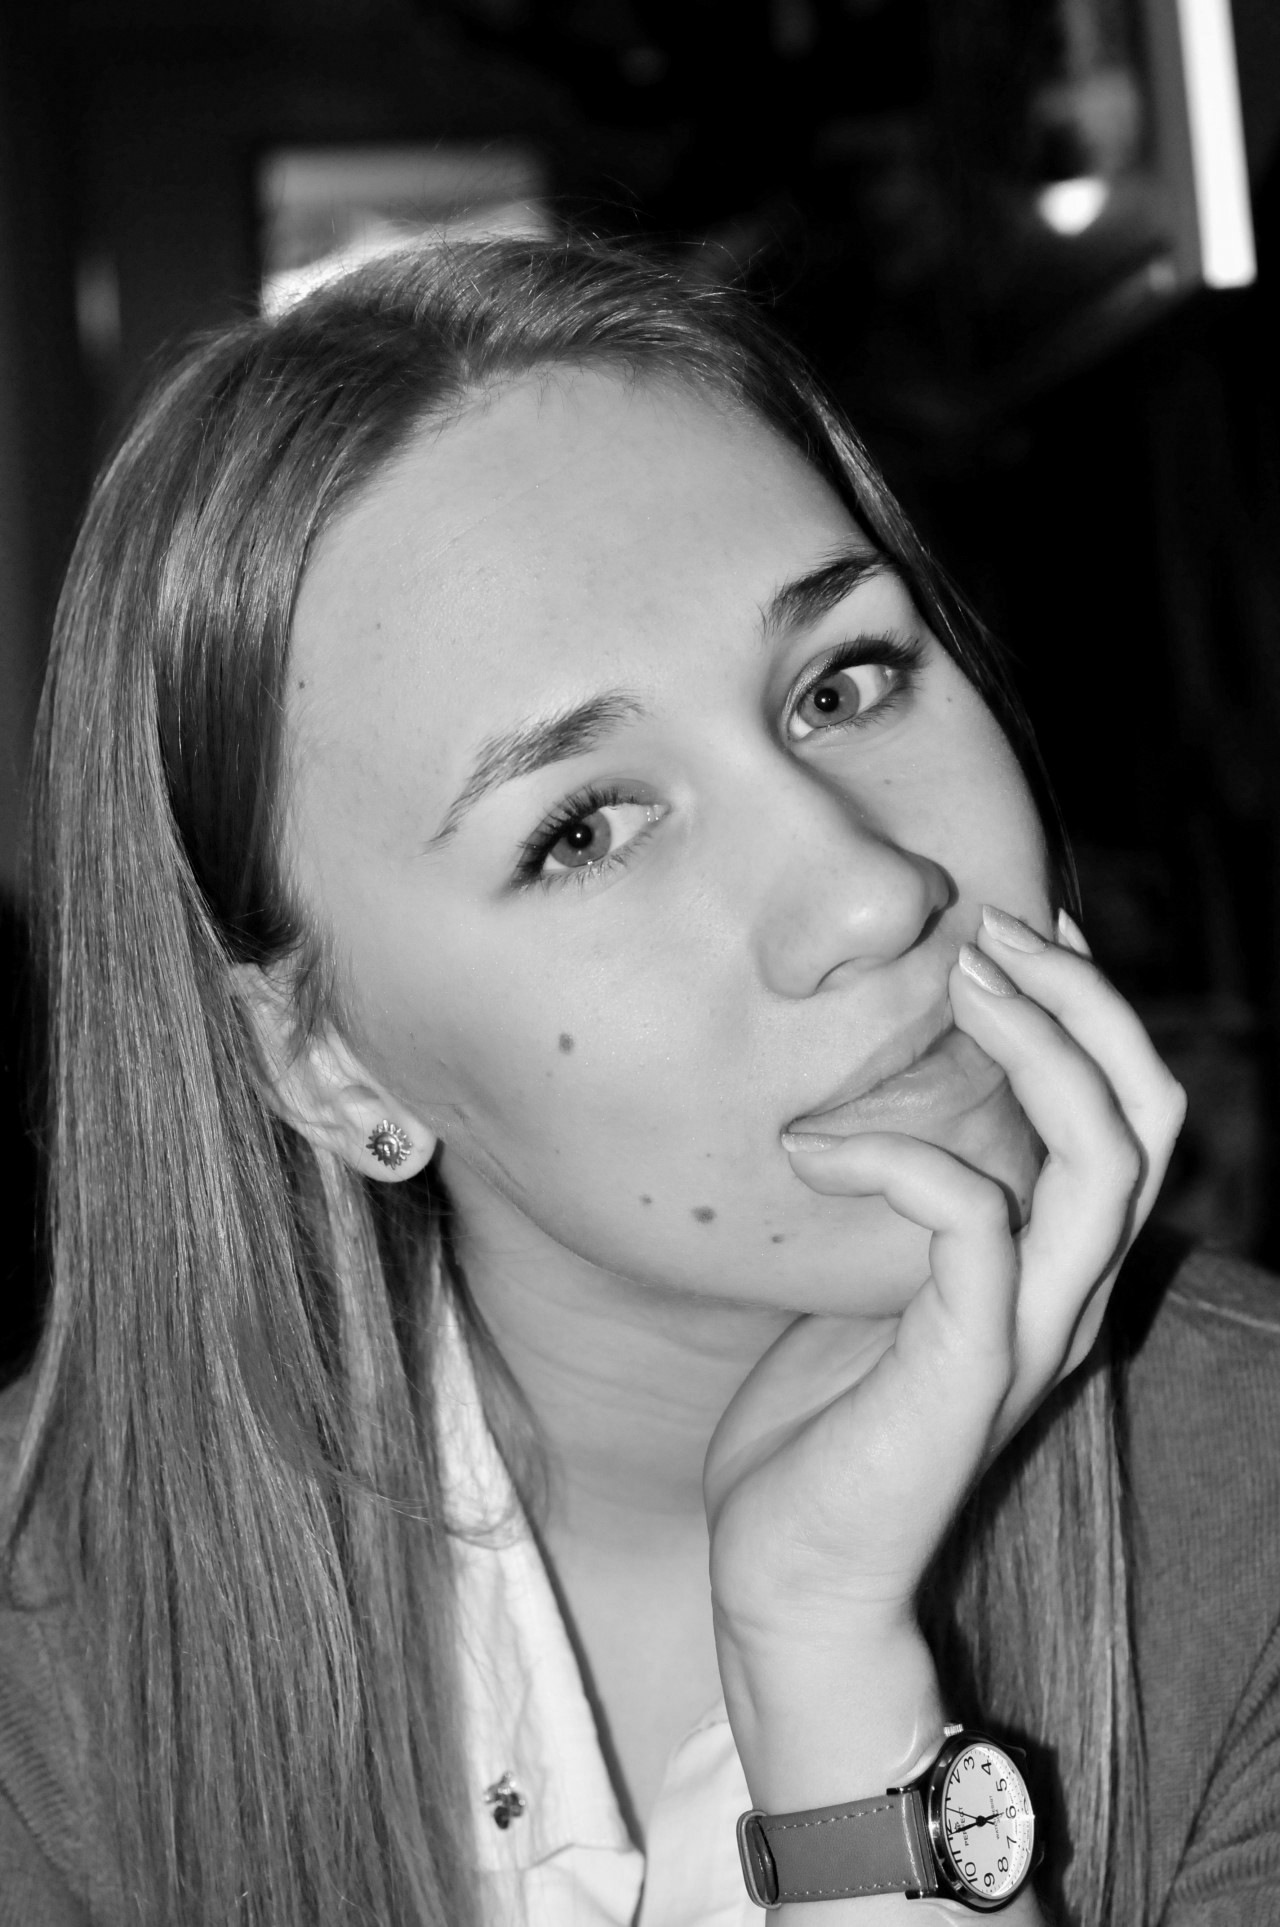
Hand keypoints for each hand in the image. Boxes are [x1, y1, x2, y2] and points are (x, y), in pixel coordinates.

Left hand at [704, 907, 1183, 1733]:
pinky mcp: (967, 1373)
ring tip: (959, 983)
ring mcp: (1028, 1337)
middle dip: (1087, 1002)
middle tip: (992, 932)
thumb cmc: (819, 1430)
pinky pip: (974, 1226)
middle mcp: (1066, 1297)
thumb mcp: (873, 1286)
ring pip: (1101, 1159)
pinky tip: (819, 1148)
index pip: (1128, 1119)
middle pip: (1148, 1118)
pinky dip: (905, 1159)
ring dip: (1038, 1048)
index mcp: (1053, 1272)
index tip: (1025, 926)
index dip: (1096, 1011)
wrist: (793, 1579)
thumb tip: (882, 1103)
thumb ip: (907, 1209)